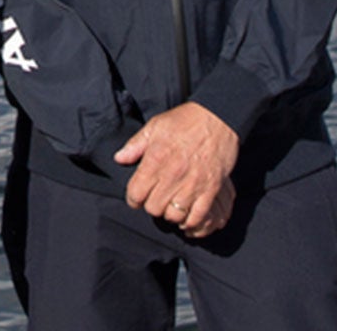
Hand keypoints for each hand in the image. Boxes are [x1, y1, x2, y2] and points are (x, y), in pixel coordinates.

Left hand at [114, 102, 238, 237]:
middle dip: (151, 205)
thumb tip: (119, 158)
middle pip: (153, 208)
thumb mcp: (154, 126)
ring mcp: (193, 184)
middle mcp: (172, 175)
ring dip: (170, 212)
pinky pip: (197, 216)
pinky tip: (186, 212)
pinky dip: (190, 220)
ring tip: (170, 204)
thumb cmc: (184, 121)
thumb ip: (135, 145)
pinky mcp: (210, 189)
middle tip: (155, 197)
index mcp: (155, 159)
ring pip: (174, 215)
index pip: (136, 193)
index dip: (133, 198)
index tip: (137, 196)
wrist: (217, 118)